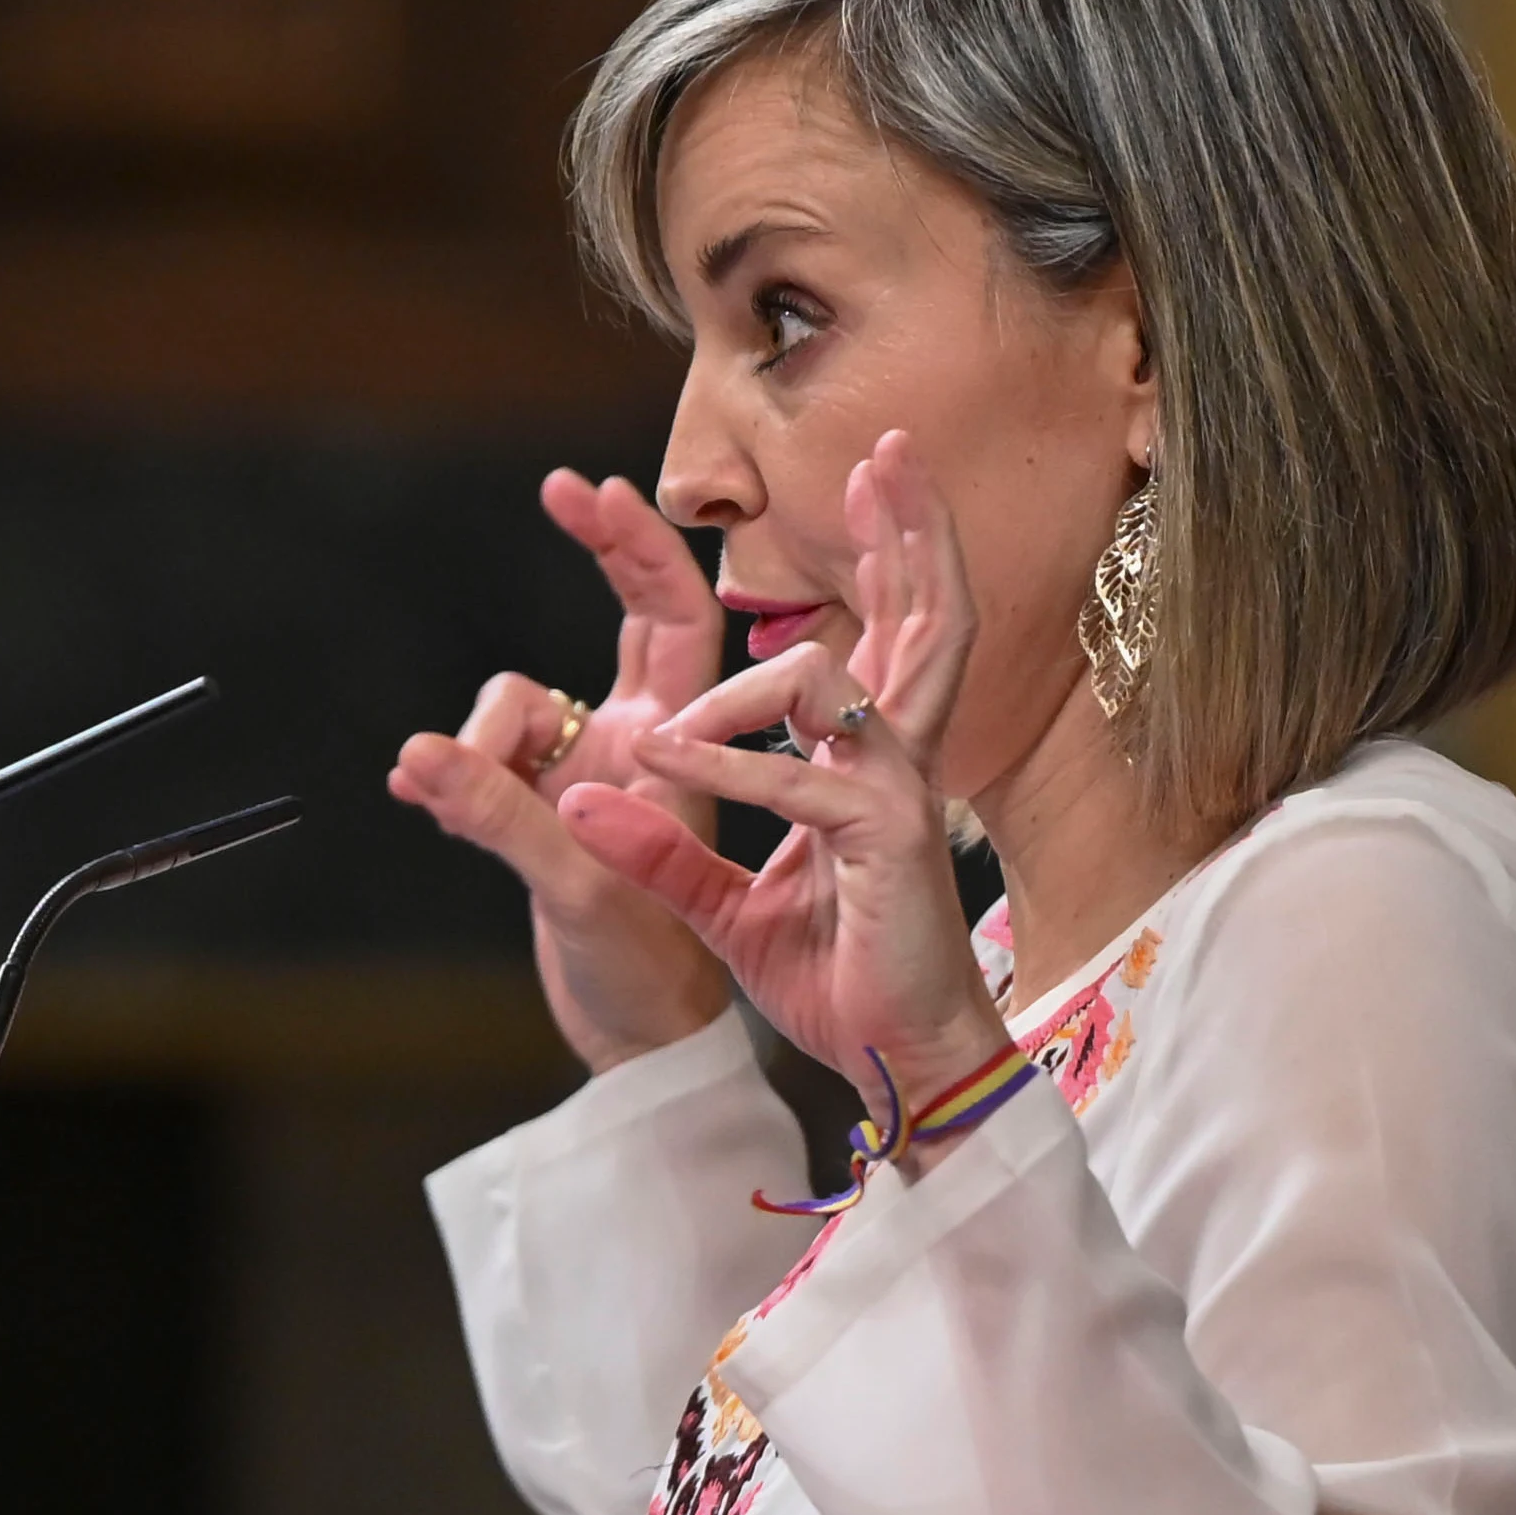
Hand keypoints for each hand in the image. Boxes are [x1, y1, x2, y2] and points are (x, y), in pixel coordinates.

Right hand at [390, 470, 739, 1072]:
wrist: (640, 1049)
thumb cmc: (652, 974)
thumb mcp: (575, 887)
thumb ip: (500, 816)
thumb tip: (418, 755)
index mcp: (681, 743)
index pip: (676, 616)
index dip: (641, 544)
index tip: (597, 487)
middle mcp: (642, 741)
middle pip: (621, 615)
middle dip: (598, 549)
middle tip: (563, 489)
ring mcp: (586, 772)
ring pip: (517, 706)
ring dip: (480, 740)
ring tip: (451, 802)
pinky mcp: (536, 811)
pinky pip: (475, 763)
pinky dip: (446, 773)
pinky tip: (418, 795)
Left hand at [555, 432, 1010, 1128]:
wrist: (899, 1066)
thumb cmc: (838, 980)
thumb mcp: (726, 909)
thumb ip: (663, 850)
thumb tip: (590, 798)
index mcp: (871, 759)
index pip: (890, 632)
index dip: (887, 552)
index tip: (867, 479)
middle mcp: (898, 760)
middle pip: (925, 617)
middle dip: (908, 529)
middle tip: (891, 448)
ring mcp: (900, 795)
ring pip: (858, 674)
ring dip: (770, 657)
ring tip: (699, 664)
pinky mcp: (887, 844)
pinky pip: (799, 780)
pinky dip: (729, 765)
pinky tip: (671, 759)